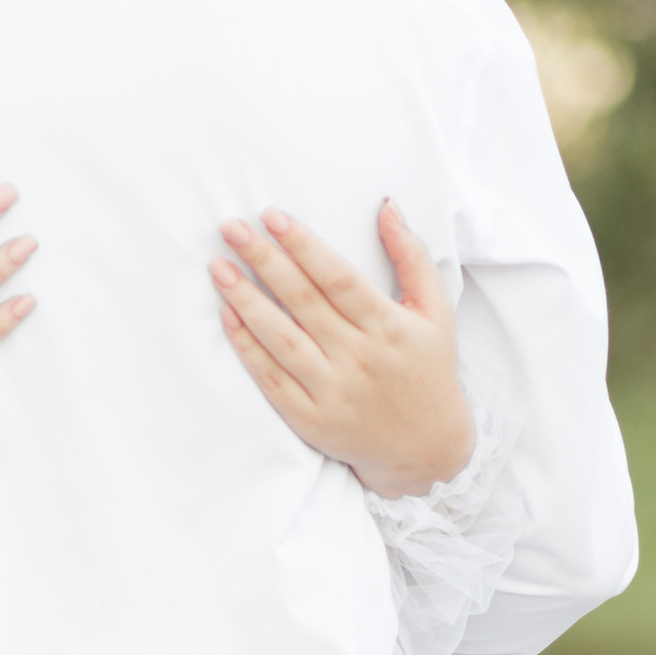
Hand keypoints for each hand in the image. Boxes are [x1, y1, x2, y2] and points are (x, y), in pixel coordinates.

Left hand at [212, 203, 473, 498]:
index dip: (303, 245)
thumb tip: (385, 205)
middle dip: (264, 260)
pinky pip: (272, 379)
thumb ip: (412, 255)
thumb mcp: (436, 311)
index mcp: (389, 327)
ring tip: (218, 267)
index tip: (272, 216)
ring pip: (282, 339)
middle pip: (303, 301)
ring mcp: (333, 391)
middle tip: (231, 228)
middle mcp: (359, 358)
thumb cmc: (428, 369)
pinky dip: (248, 348)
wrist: (426, 449)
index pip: (338, 278)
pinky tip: (228, 316)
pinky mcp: (312, 419)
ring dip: (246, 301)